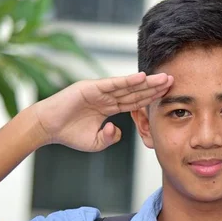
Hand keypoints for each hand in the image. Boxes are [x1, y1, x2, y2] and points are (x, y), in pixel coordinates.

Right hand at [32, 72, 172, 151]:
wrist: (48, 128)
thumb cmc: (69, 134)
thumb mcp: (95, 142)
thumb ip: (109, 138)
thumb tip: (118, 131)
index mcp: (109, 107)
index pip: (134, 102)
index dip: (150, 98)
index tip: (167, 96)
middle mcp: (106, 96)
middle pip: (135, 91)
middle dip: (154, 87)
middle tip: (173, 81)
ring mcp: (99, 91)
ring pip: (127, 86)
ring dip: (146, 82)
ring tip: (163, 78)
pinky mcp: (90, 88)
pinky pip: (112, 85)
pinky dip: (126, 81)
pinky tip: (141, 78)